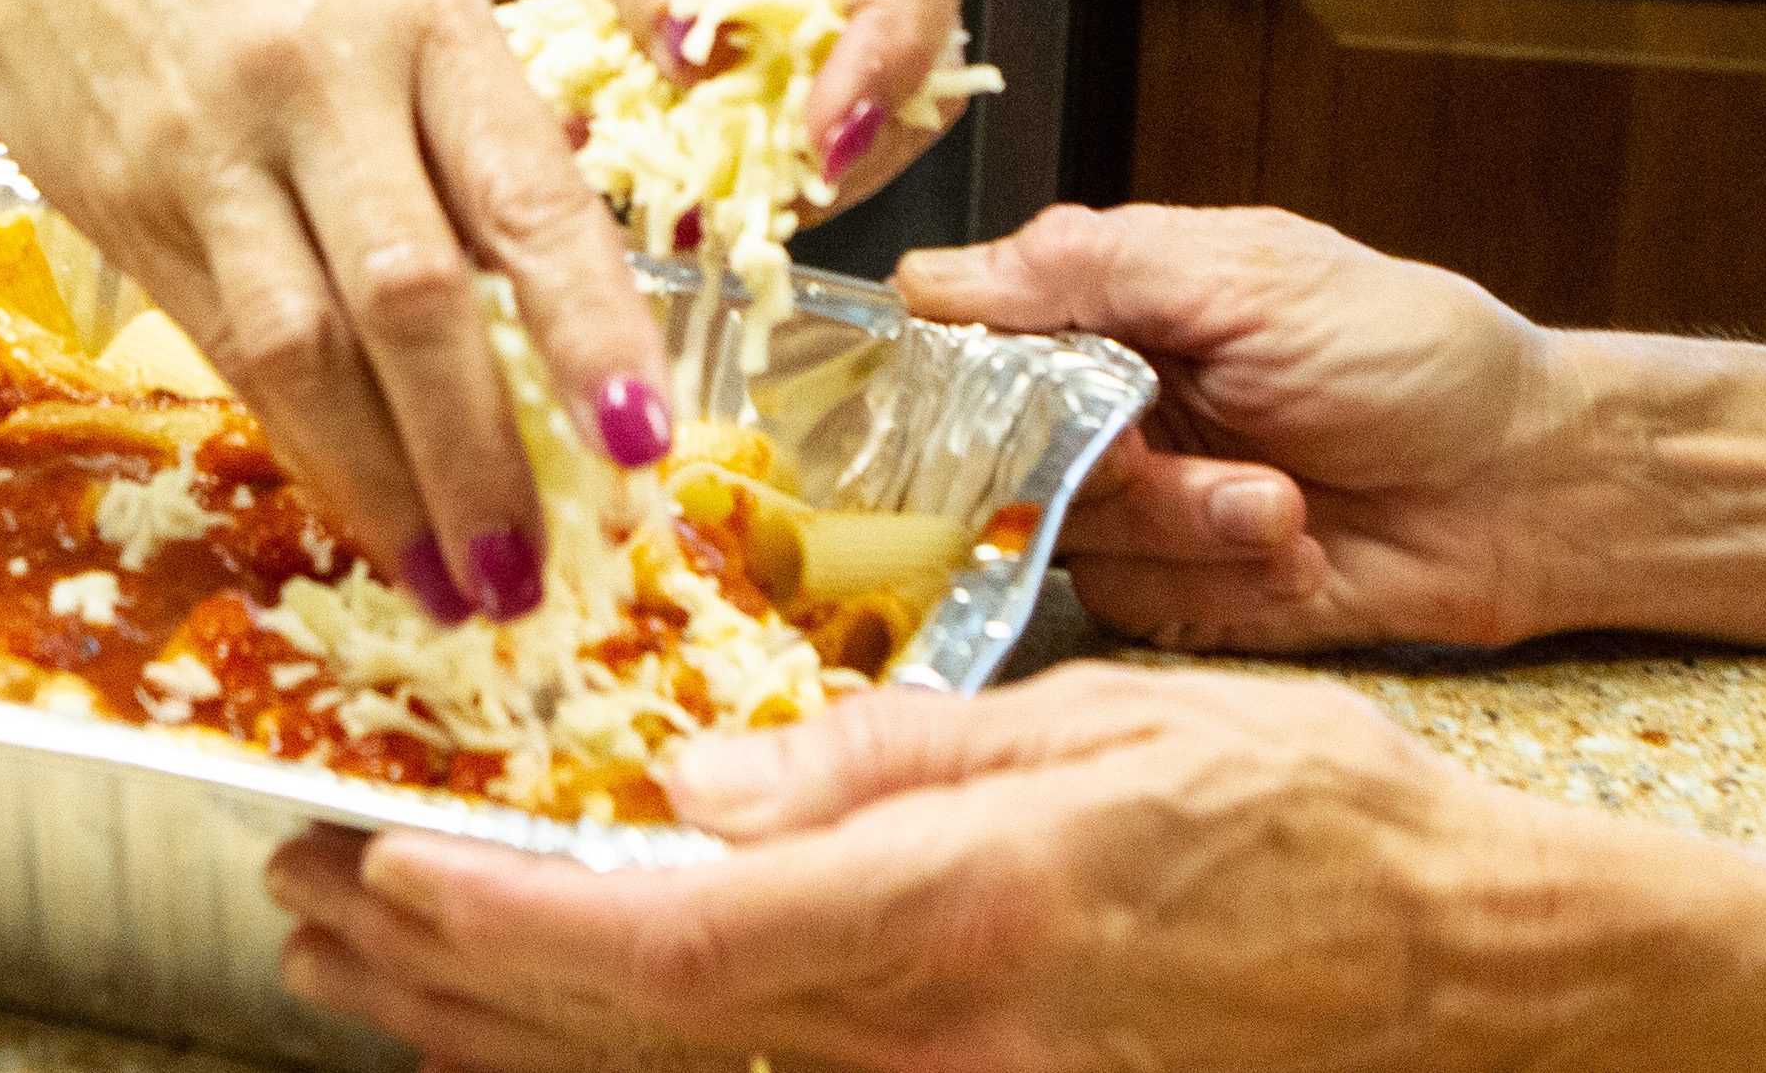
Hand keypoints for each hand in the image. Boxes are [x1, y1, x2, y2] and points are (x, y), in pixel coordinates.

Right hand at [0, 0, 672, 624]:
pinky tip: (357, 509)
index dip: (588, 327)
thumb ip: (465, 105)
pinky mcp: (131, 210)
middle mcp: (316, 85)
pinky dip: (304, 444)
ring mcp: (211, 154)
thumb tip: (555, 266)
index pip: (523, 193)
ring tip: (453, 588)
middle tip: (536, 576)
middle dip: (480, 456)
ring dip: (387, 488)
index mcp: (416, 15)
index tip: (641, 440)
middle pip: (412, 298)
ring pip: (307, 350)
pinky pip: (229, 350)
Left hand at [270, 662, 1678, 1072]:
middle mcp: (931, 1047)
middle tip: (303, 891)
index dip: (494, 927)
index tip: (369, 869)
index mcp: (955, 919)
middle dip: (438, 977)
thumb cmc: (1304, 819)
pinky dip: (607, 1056)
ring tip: (358, 954)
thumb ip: (877, 762)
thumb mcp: (1094, 726)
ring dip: (489, 1027)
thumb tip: (690, 781)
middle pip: (626, 1043)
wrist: (1462, 974)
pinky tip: (524, 1020)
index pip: (665, 951)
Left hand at [371, 0, 978, 211]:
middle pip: (923, 29)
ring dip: (811, 158)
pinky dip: (768, 161)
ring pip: (885, 92)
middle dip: (859, 126)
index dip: (888, 44)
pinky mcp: (793, 30)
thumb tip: (703, 62)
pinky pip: (816, 113)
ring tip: (716, 194)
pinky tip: (702, 178)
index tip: (825, 129)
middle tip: (763, 190)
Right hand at [892, 204, 1588, 650]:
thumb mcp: (1250, 273)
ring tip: (1286, 504)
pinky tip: (1298, 553)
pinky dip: (1222, 584)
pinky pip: (1136, 607)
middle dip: (1108, 472)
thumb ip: (1087, 267)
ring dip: (1185, 530)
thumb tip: (931, 276)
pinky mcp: (1182, 593)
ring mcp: (1141, 507)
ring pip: (1069, 542)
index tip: (1005, 407)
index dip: (959, 386)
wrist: (1532, 485)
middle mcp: (1106, 411)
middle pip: (998, 461)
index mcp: (1107, 313)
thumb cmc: (1417, 355)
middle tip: (1189, 458)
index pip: (962, 345)